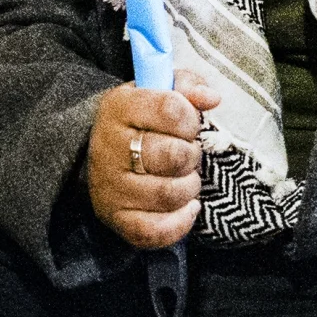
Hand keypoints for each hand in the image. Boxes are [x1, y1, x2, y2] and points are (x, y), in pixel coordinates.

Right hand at [84, 75, 220, 251]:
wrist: (104, 157)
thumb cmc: (141, 121)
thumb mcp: (159, 92)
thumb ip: (187, 86)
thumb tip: (212, 98)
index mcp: (119, 107)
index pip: (171, 109)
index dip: (191, 119)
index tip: (189, 125)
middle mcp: (109, 147)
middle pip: (173, 155)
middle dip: (192, 155)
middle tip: (188, 154)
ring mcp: (110, 187)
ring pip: (169, 193)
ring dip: (190, 186)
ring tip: (186, 177)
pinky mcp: (117, 219)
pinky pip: (157, 230)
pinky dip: (181, 220)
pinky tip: (187, 206)